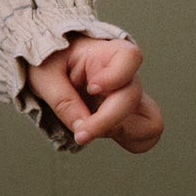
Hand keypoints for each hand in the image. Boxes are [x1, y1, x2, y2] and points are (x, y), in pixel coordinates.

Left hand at [20, 33, 162, 152]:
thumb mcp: (45, 75)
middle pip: (132, 98)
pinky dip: (129, 141)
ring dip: (123, 133)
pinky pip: (146, 135)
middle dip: (106, 121)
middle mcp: (126, 76)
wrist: (54, 67)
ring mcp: (131, 98)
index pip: (130, 57)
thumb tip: (81, 127)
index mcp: (106, 54)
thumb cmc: (51, 61)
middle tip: (79, 133)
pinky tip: (103, 135)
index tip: (92, 88)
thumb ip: (62, 100)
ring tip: (93, 132)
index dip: (116, 76)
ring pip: (151, 122)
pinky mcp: (130, 116)